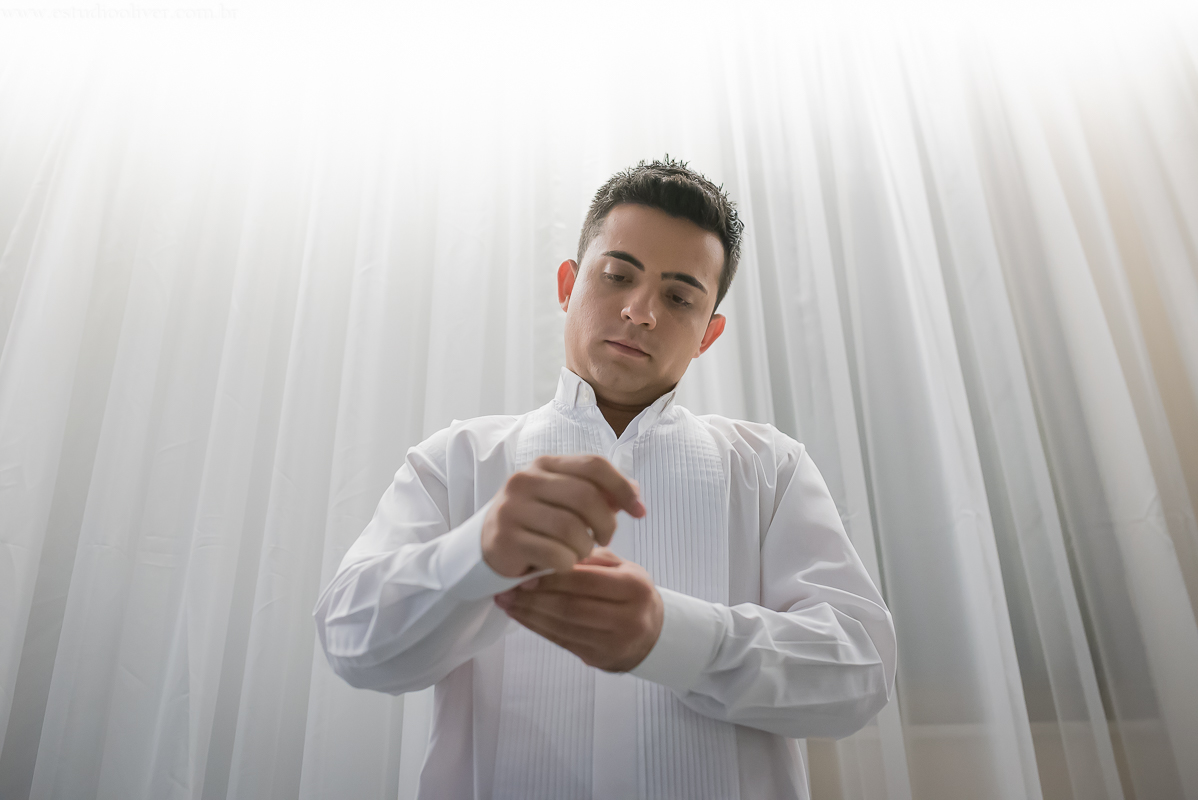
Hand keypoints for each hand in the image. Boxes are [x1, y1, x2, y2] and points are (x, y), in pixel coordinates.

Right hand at [482, 454, 645, 578]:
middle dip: (607, 523)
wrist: (488, 546)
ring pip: (572, 528)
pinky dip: (568, 563)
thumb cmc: (536, 523)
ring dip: (586, 547)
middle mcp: (525, 480)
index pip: (594, 465)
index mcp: (545, 464)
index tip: (639, 512)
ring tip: (581, 552)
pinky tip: (562, 564)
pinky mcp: (506, 539)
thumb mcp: (565, 502)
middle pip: (586, 496)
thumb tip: (635, 494)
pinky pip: (555, 554)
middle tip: (606, 540)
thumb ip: (599, 495)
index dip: (623, 487)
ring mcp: (512, 509)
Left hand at [494, 547, 663, 671]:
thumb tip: (550, 552)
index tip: (526, 574)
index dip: (553, 579)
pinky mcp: (600, 658)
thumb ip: (591, 558)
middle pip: (571, 608)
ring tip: (507, 603)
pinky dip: (537, 628)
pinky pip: (562, 642)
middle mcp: (627, 617)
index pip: (587, 581)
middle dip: (534, 599)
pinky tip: (522, 616)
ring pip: (563, 628)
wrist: (653, 633)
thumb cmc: (631, 594)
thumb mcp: (623, 568)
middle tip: (506, 590)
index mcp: (634, 587)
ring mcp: (614, 642)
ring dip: (530, 615)